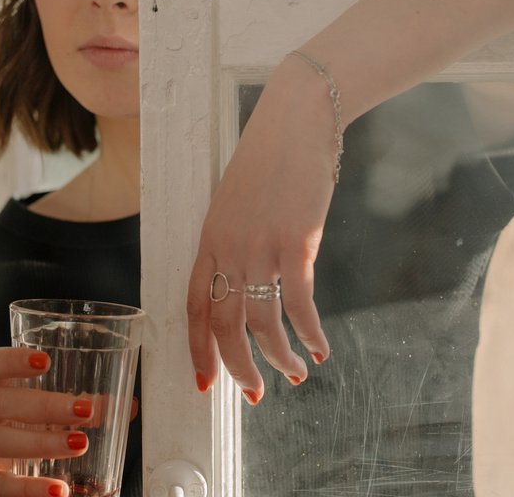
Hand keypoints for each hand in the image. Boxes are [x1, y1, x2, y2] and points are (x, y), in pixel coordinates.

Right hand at [0, 347, 91, 496]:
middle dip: (43, 406)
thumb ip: (71, 414)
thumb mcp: (28, 422)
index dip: (12, 360)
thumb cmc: (3, 441)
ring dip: (38, 443)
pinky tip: (56, 490)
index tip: (45, 361)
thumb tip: (127, 407)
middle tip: (84, 409)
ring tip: (79, 445)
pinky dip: (24, 489)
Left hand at [185, 56, 337, 403]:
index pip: (192, 304)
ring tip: (296, 373)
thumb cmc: (272, 157)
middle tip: (256, 394)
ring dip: (279, 357)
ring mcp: (259, 246)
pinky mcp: (295, 242)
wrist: (296, 118)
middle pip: (224, 323)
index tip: (205, 381)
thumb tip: (253, 280)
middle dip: (238, 366)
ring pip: (261, 322)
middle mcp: (227, 247)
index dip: (198, 347)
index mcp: (209, 238)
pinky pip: (299, 304)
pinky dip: (311, 333)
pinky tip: (321, 348)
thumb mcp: (240, 200)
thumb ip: (239, 240)